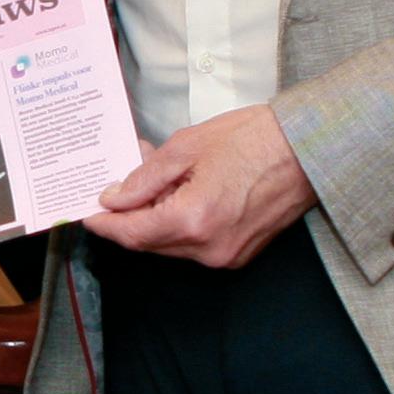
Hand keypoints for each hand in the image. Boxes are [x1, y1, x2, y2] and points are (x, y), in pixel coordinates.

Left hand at [87, 108, 316, 269]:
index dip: (104, 224)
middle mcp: (209, 247)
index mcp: (193, 219)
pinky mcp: (240, 253)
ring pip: (171, 246)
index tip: (85, 213)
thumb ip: (144, 178)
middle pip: (149, 243)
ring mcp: (227, 255)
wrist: (308, 148)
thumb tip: (115, 197)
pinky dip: (178, 225)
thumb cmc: (255, 139)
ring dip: (153, 221)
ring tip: (149, 183)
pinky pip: (194, 245)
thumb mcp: (187, 147)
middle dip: (128, 219)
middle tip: (114, 188)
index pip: (132, 233)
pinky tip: (177, 196)